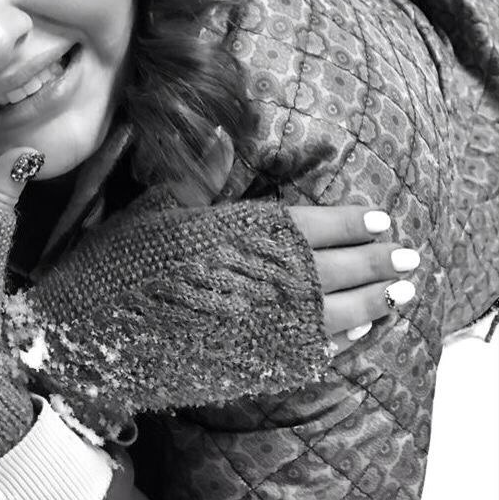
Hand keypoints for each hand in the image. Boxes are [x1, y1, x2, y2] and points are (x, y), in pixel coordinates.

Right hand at [0, 129, 416, 357]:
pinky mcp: (252, 364)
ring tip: (403, 292)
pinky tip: (362, 334)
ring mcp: (261, 327)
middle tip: (409, 255)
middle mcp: (259, 281)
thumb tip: (222, 135)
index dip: (351, 220)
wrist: (89, 337)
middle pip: (336, 268)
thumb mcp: (155, 210)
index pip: (311, 224)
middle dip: (379, 260)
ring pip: (337, 312)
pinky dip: (346, 343)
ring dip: (377, 300)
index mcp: (238, 235)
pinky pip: (315, 354)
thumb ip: (198, 176)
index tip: (381, 217)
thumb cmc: (116, 267)